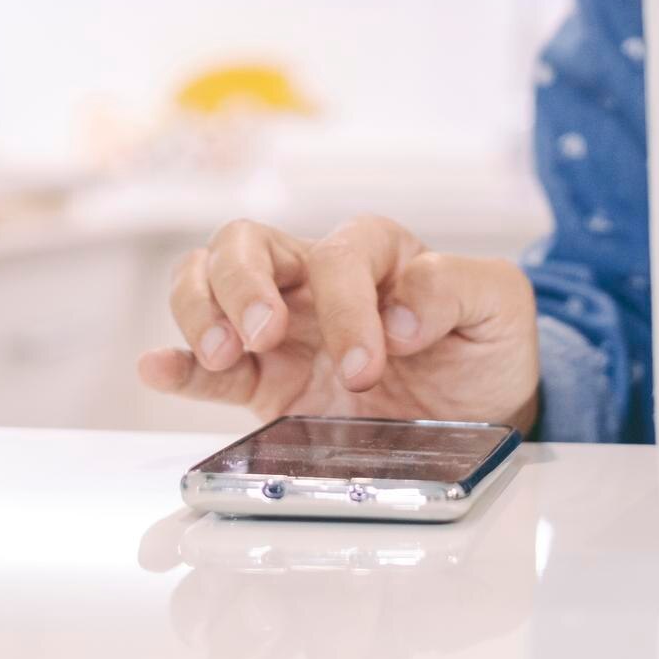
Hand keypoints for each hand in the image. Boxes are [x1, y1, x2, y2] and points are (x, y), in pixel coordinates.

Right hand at [138, 216, 540, 432]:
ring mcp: (282, 330)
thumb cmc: (485, 349)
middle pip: (246, 242)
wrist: (481, 417)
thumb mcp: (500, 308)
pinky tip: (158, 368)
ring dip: (202, 309)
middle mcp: (316, 280)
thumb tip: (398, 312)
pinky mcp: (263, 383)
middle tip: (265, 334)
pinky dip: (174, 363)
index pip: (339, 255)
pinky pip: (203, 365)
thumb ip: (458, 287)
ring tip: (224, 354)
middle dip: (245, 283)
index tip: (370, 364)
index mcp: (374, 253)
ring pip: (207, 283)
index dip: (347, 305)